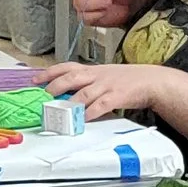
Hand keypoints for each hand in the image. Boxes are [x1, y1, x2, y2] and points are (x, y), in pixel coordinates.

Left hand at [42, 57, 167, 119]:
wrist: (152, 81)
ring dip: (69, 104)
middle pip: (72, 78)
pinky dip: (91, 113)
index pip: (67, 67)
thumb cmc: (127, 80)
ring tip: (58, 112)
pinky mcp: (117, 97)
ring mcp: (107, 86)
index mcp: (92, 70)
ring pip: (84, 94)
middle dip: (55, 87)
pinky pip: (101, 105)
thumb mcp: (104, 76)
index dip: (50, 72)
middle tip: (43, 96)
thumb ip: (87, 83)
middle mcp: (97, 76)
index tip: (35, 79)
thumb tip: (66, 94)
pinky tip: (83, 119)